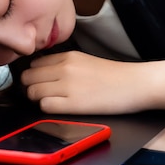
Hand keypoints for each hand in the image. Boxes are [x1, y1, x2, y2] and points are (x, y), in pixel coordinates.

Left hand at [21, 51, 150, 114]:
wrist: (136, 84)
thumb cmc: (114, 76)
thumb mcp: (85, 60)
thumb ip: (64, 63)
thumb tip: (43, 72)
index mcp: (67, 56)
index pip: (34, 64)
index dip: (33, 75)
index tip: (38, 82)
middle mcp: (64, 68)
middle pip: (28, 78)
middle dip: (30, 87)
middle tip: (41, 94)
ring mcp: (68, 86)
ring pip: (33, 92)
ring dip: (37, 99)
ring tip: (50, 101)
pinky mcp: (73, 104)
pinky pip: (45, 106)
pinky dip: (47, 108)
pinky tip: (59, 107)